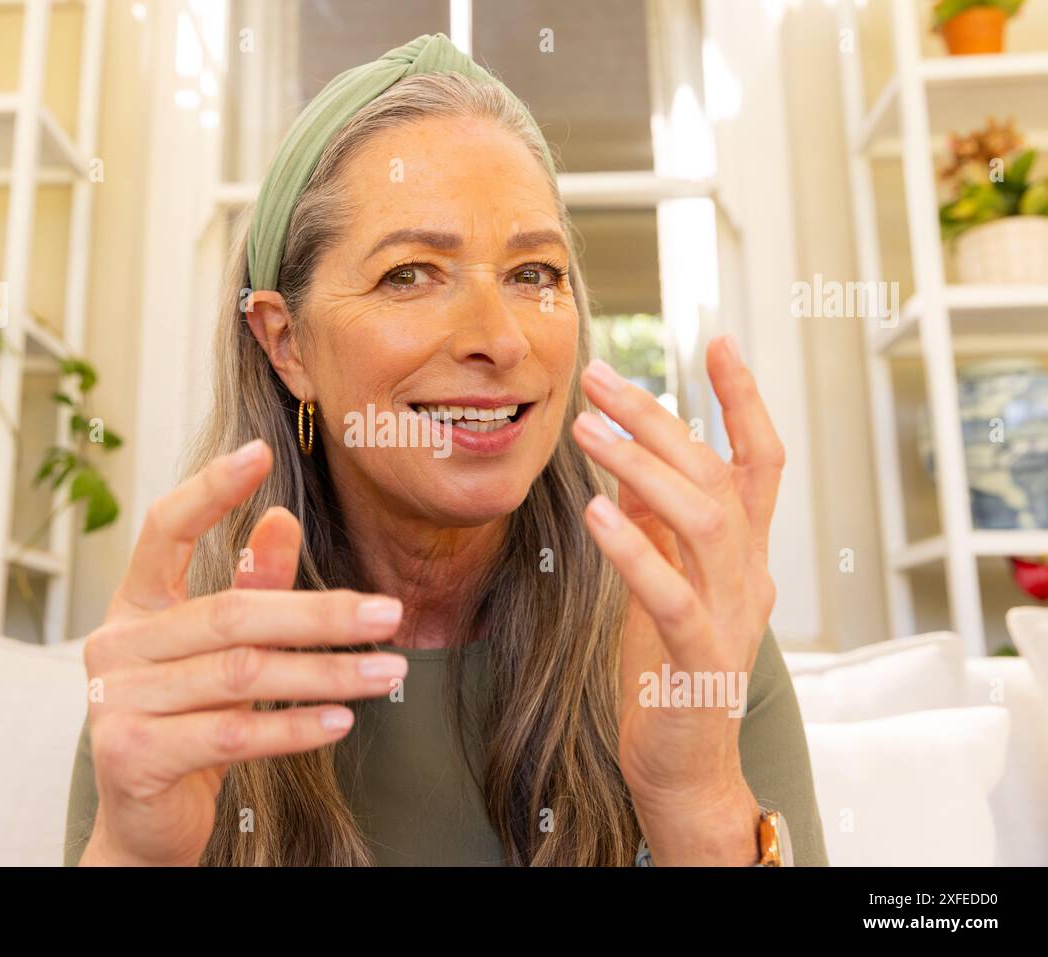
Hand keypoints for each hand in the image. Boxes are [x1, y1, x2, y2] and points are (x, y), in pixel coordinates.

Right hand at [78, 439, 407, 865]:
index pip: (162, 531)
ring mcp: (116, 699)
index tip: (261, 451)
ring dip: (326, 672)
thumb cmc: (186, 723)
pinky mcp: (132, 754)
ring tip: (387, 671)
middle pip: (232, 613)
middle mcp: (115, 644)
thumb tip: (279, 518)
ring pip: (242, 674)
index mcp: (133, 606)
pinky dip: (294, 727)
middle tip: (389, 613)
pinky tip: (342, 719)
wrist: (144, 821)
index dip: (209, 489)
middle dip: (320, 613)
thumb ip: (248, 587)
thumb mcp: (219, 652)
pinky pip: (232, 732)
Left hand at [570, 335, 784, 864]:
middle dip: (660, 418)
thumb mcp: (663, 579)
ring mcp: (731, 618)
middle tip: (601, 377)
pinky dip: (635, 551)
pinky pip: (673, 596)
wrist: (685, 767)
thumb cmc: (670, 669)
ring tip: (587, 429)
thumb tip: (627, 454)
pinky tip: (595, 512)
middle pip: (717, 476)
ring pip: (704, 522)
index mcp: (743, 553)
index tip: (717, 339)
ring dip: (643, 467)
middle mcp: (749, 575)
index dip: (742, 400)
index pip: (757, 461)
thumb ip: (654, 522)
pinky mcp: (701, 661)